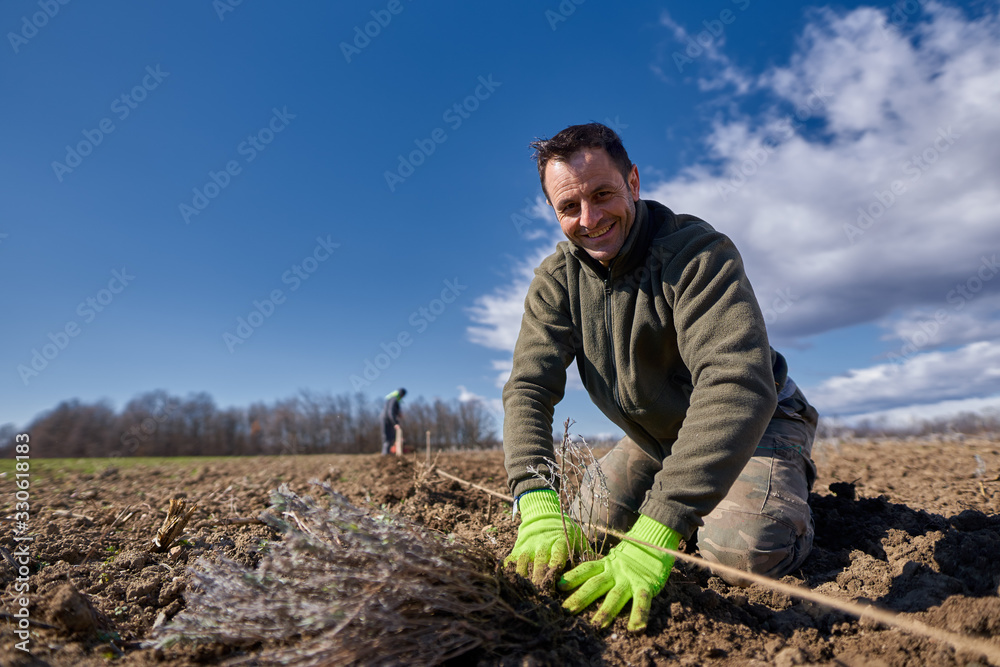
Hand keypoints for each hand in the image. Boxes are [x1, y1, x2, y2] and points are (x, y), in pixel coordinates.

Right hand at [505, 489, 584, 587]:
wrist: (542, 514)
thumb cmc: (564, 531)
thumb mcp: (577, 537)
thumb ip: (585, 551)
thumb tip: (600, 566)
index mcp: (558, 541)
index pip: (557, 556)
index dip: (555, 569)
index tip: (556, 584)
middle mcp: (542, 543)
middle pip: (539, 562)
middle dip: (539, 578)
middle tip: (540, 594)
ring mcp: (528, 545)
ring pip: (523, 562)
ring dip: (523, 577)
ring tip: (525, 591)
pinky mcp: (518, 547)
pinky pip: (511, 559)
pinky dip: (509, 569)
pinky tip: (509, 581)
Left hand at [558, 514, 680, 631]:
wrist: (657, 537)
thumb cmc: (634, 552)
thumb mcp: (615, 558)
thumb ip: (603, 569)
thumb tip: (583, 581)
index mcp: (607, 564)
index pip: (586, 570)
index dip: (572, 577)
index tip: (558, 586)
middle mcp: (615, 571)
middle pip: (595, 585)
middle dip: (580, 598)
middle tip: (565, 612)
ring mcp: (630, 578)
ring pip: (616, 596)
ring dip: (606, 612)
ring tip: (596, 626)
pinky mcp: (647, 584)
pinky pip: (642, 601)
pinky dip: (639, 615)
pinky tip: (635, 629)